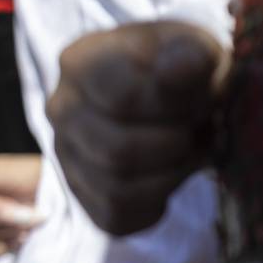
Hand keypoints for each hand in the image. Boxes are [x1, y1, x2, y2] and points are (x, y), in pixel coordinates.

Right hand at [47, 20, 221, 236]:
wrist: (166, 96)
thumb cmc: (180, 68)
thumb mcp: (193, 47)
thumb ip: (189, 53)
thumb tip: (183, 66)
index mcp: (79, 63)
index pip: (122, 99)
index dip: (176, 107)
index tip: (202, 95)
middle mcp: (59, 109)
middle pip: (119, 152)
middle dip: (177, 145)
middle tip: (202, 127)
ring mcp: (65, 155)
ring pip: (118, 188)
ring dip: (172, 173)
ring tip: (190, 148)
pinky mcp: (82, 195)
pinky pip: (119, 215)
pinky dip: (157, 201)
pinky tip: (168, 173)